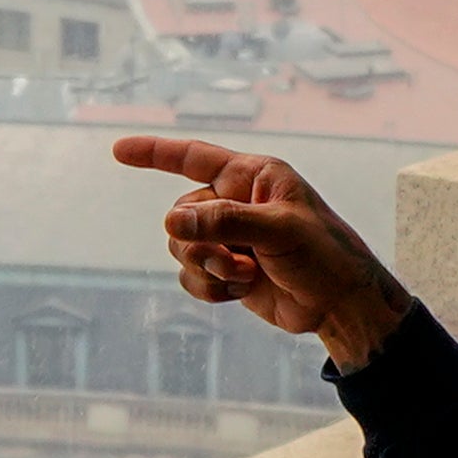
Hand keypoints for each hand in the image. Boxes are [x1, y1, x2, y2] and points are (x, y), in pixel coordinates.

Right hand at [110, 136, 412, 369]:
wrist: (340, 306)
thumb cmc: (324, 256)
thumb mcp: (279, 231)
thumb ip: (225, 222)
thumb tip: (172, 220)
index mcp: (253, 176)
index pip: (194, 157)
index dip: (155, 153)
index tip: (118, 151)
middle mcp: (237, 202)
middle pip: (180, 214)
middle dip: (200, 243)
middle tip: (239, 262)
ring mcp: (230, 238)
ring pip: (181, 248)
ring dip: (207, 268)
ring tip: (245, 276)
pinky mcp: (227, 271)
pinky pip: (190, 277)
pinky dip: (209, 288)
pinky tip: (240, 293)